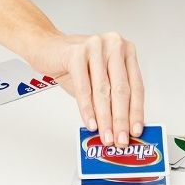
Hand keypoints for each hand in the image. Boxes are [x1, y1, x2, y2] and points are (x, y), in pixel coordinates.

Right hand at [30, 31, 143, 146]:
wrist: (48, 48)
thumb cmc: (75, 64)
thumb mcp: (98, 79)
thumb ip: (111, 98)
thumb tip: (120, 126)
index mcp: (125, 51)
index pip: (136, 86)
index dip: (136, 111)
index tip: (135, 130)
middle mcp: (114, 45)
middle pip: (121, 89)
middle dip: (121, 119)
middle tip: (120, 139)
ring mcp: (96, 47)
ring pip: (103, 90)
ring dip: (104, 118)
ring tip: (105, 135)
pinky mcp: (77, 53)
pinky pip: (84, 88)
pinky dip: (87, 109)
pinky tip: (90, 122)